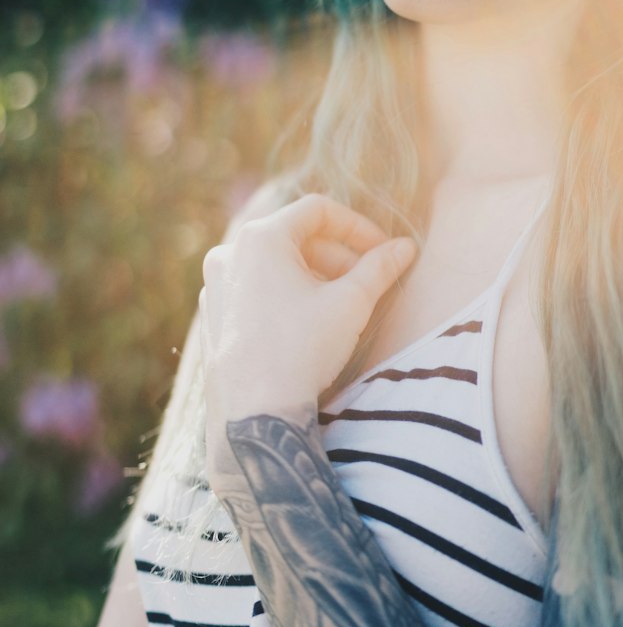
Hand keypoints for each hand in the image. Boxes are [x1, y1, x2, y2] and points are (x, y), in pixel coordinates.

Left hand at [200, 193, 416, 484]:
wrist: (254, 415)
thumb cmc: (302, 351)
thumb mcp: (351, 303)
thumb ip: (380, 267)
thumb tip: (405, 248)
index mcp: (260, 238)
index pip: (318, 210)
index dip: (358, 226)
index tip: (383, 250)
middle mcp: (230, 254)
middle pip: (296, 237)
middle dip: (338, 255)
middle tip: (369, 281)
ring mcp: (216, 286)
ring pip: (275, 265)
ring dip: (314, 275)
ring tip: (342, 304)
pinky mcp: (213, 317)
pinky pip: (255, 289)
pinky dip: (286, 294)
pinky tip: (310, 324)